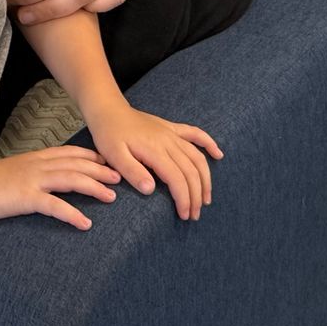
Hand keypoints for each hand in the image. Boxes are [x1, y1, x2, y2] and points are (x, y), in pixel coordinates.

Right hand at [0, 146, 119, 229]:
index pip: (70, 152)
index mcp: (36, 157)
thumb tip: (49, 180)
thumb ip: (34, 172)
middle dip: (100, 170)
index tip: (107, 161)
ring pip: (71, 180)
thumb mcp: (16, 170)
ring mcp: (33, 180)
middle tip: (119, 178)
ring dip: (94, 188)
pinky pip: (55, 206)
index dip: (91, 155)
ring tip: (111, 198)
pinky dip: (72, 214)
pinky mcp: (26, 198)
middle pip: (76, 164)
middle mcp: (38, 165)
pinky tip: (85, 223)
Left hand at [84, 102, 220, 220]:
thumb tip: (151, 190)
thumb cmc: (109, 134)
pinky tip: (218, 154)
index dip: (184, 199)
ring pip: (197, 157)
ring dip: (205, 179)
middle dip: (196, 195)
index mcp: (154, 150)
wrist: (108, 110)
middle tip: (194, 215)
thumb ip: (132, 172)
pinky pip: (195, 133)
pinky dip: (208, 144)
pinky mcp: (171, 128)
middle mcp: (168, 141)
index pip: (177, 179)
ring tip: (206, 199)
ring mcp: (171, 133)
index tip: (184, 215)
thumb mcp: (114, 155)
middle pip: (191, 171)